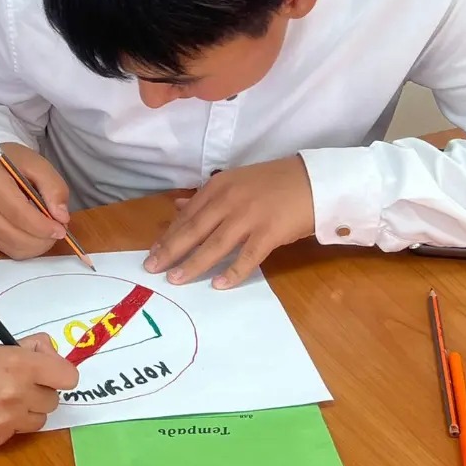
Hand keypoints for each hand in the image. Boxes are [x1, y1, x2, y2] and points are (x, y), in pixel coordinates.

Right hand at [0, 143, 69, 258]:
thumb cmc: (15, 162)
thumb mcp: (38, 164)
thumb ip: (53, 188)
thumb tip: (61, 217)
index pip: (18, 213)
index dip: (42, 226)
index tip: (62, 230)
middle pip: (14, 235)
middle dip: (42, 239)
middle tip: (59, 231)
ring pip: (11, 247)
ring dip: (36, 246)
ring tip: (48, 234)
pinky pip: (7, 249)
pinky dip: (26, 248)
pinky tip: (35, 236)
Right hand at [0, 336, 77, 446]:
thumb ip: (24, 349)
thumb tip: (46, 352)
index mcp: (18, 364)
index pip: (67, 375)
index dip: (59, 371)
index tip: (48, 369)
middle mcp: (18, 394)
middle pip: (53, 399)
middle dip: (40, 389)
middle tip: (20, 381)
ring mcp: (8, 421)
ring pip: (38, 419)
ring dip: (28, 408)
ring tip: (2, 397)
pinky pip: (16, 431)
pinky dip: (8, 422)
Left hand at [144, 156, 314, 288]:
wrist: (314, 181)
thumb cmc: (274, 183)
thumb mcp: (236, 182)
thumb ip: (207, 197)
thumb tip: (179, 206)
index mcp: (218, 187)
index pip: (187, 215)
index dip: (168, 235)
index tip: (152, 252)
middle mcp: (228, 200)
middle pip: (193, 230)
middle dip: (170, 250)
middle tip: (151, 268)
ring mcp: (249, 216)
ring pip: (214, 245)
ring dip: (193, 263)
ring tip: (175, 279)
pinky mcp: (269, 232)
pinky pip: (247, 256)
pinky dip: (232, 272)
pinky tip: (218, 284)